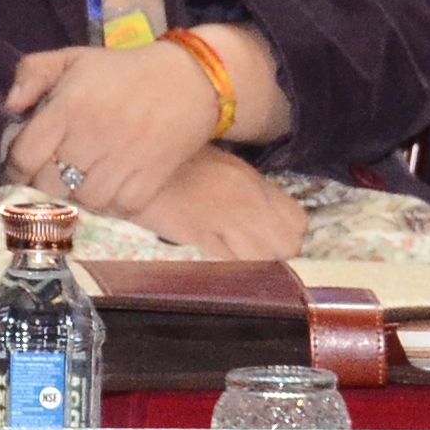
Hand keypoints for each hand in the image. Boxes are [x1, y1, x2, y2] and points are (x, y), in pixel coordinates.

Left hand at [0, 36, 226, 221]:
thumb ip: (33, 72)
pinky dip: (108, 206)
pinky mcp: (150, 179)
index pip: (25, 155)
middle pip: (49, 185)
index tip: (16, 173)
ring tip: (77, 184)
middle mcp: (92, 136)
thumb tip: (10, 106)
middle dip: (42, 185)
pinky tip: (106, 190)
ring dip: (75, 197)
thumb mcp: (74, 58)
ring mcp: (122, 161)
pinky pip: (117, 209)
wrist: (190, 79)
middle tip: (48, 179)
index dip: (14, 171)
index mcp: (69, 106)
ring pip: (82, 201)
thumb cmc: (123, 71)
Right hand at [118, 146, 307, 261]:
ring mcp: (222, 222)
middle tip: (257, 250)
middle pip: (287, 248)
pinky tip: (217, 262)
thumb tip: (265, 215)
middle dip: (277, 254)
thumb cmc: (173, 158)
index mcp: (252, 181)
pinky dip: (229, 270)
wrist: (130, 159)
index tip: (274, 235)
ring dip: (256, 265)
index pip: (299, 222)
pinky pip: (229, 266)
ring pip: (263, 262)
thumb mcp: (221, 164)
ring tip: (237, 257)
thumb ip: (247, 189)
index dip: (289, 234)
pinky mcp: (195, 238)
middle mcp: (245, 203)